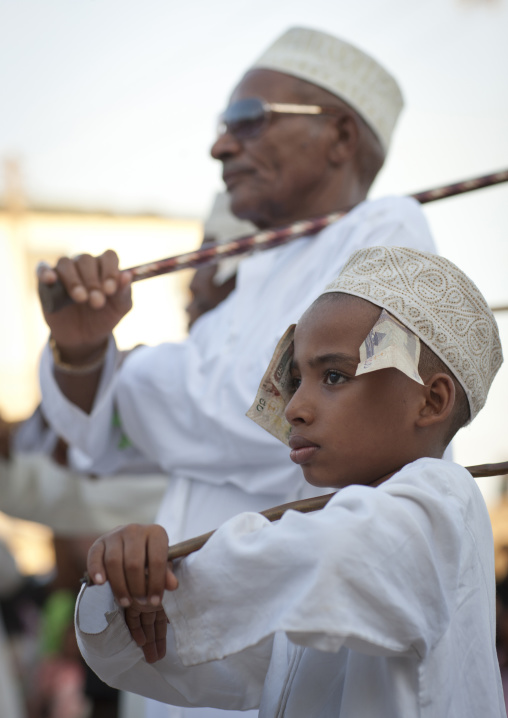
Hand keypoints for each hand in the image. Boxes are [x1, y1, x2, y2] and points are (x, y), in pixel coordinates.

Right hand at [37, 251, 132, 360]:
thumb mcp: (119, 308)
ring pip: (66, 263)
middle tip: (97, 302)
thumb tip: (127, 276)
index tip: (111, 290)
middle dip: (93, 282)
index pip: (108, 256)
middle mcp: (84, 265)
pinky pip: (42, 269)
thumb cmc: (104, 317)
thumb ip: (124, 292)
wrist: (84, 337)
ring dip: (74, 280)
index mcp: (104, 267)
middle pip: (86, 260)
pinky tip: (51, 280)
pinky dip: (45, 272)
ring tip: (81, 298)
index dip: (110, 270)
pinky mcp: (46, 283)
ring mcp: (64, 272)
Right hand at [87, 524, 177, 656]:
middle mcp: (135, 530)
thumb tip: (173, 585)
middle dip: (137, 588)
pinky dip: (96, 570)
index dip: (156, 584)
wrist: (132, 544)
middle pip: (133, 563)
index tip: (155, 602)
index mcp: (156, 532)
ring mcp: (115, 534)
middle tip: (140, 602)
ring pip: (114, 562)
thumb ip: (166, 574)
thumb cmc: (151, 557)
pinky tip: (101, 583)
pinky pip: (95, 557)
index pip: (157, 560)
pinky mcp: (99, 541)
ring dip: (119, 586)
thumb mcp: (162, 564)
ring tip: (126, 602)